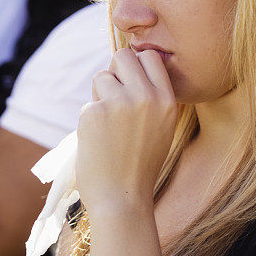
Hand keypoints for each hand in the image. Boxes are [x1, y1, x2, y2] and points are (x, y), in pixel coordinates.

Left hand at [76, 48, 176, 215]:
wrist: (122, 199)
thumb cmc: (140, 165)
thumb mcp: (161, 127)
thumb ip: (150, 97)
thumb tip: (128, 68)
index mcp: (167, 100)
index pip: (150, 57)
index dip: (136, 66)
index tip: (130, 82)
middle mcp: (146, 97)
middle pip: (122, 56)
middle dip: (114, 71)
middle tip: (113, 97)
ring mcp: (119, 103)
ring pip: (101, 76)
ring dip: (99, 95)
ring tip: (107, 124)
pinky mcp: (94, 112)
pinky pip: (88, 102)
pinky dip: (89, 118)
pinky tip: (98, 140)